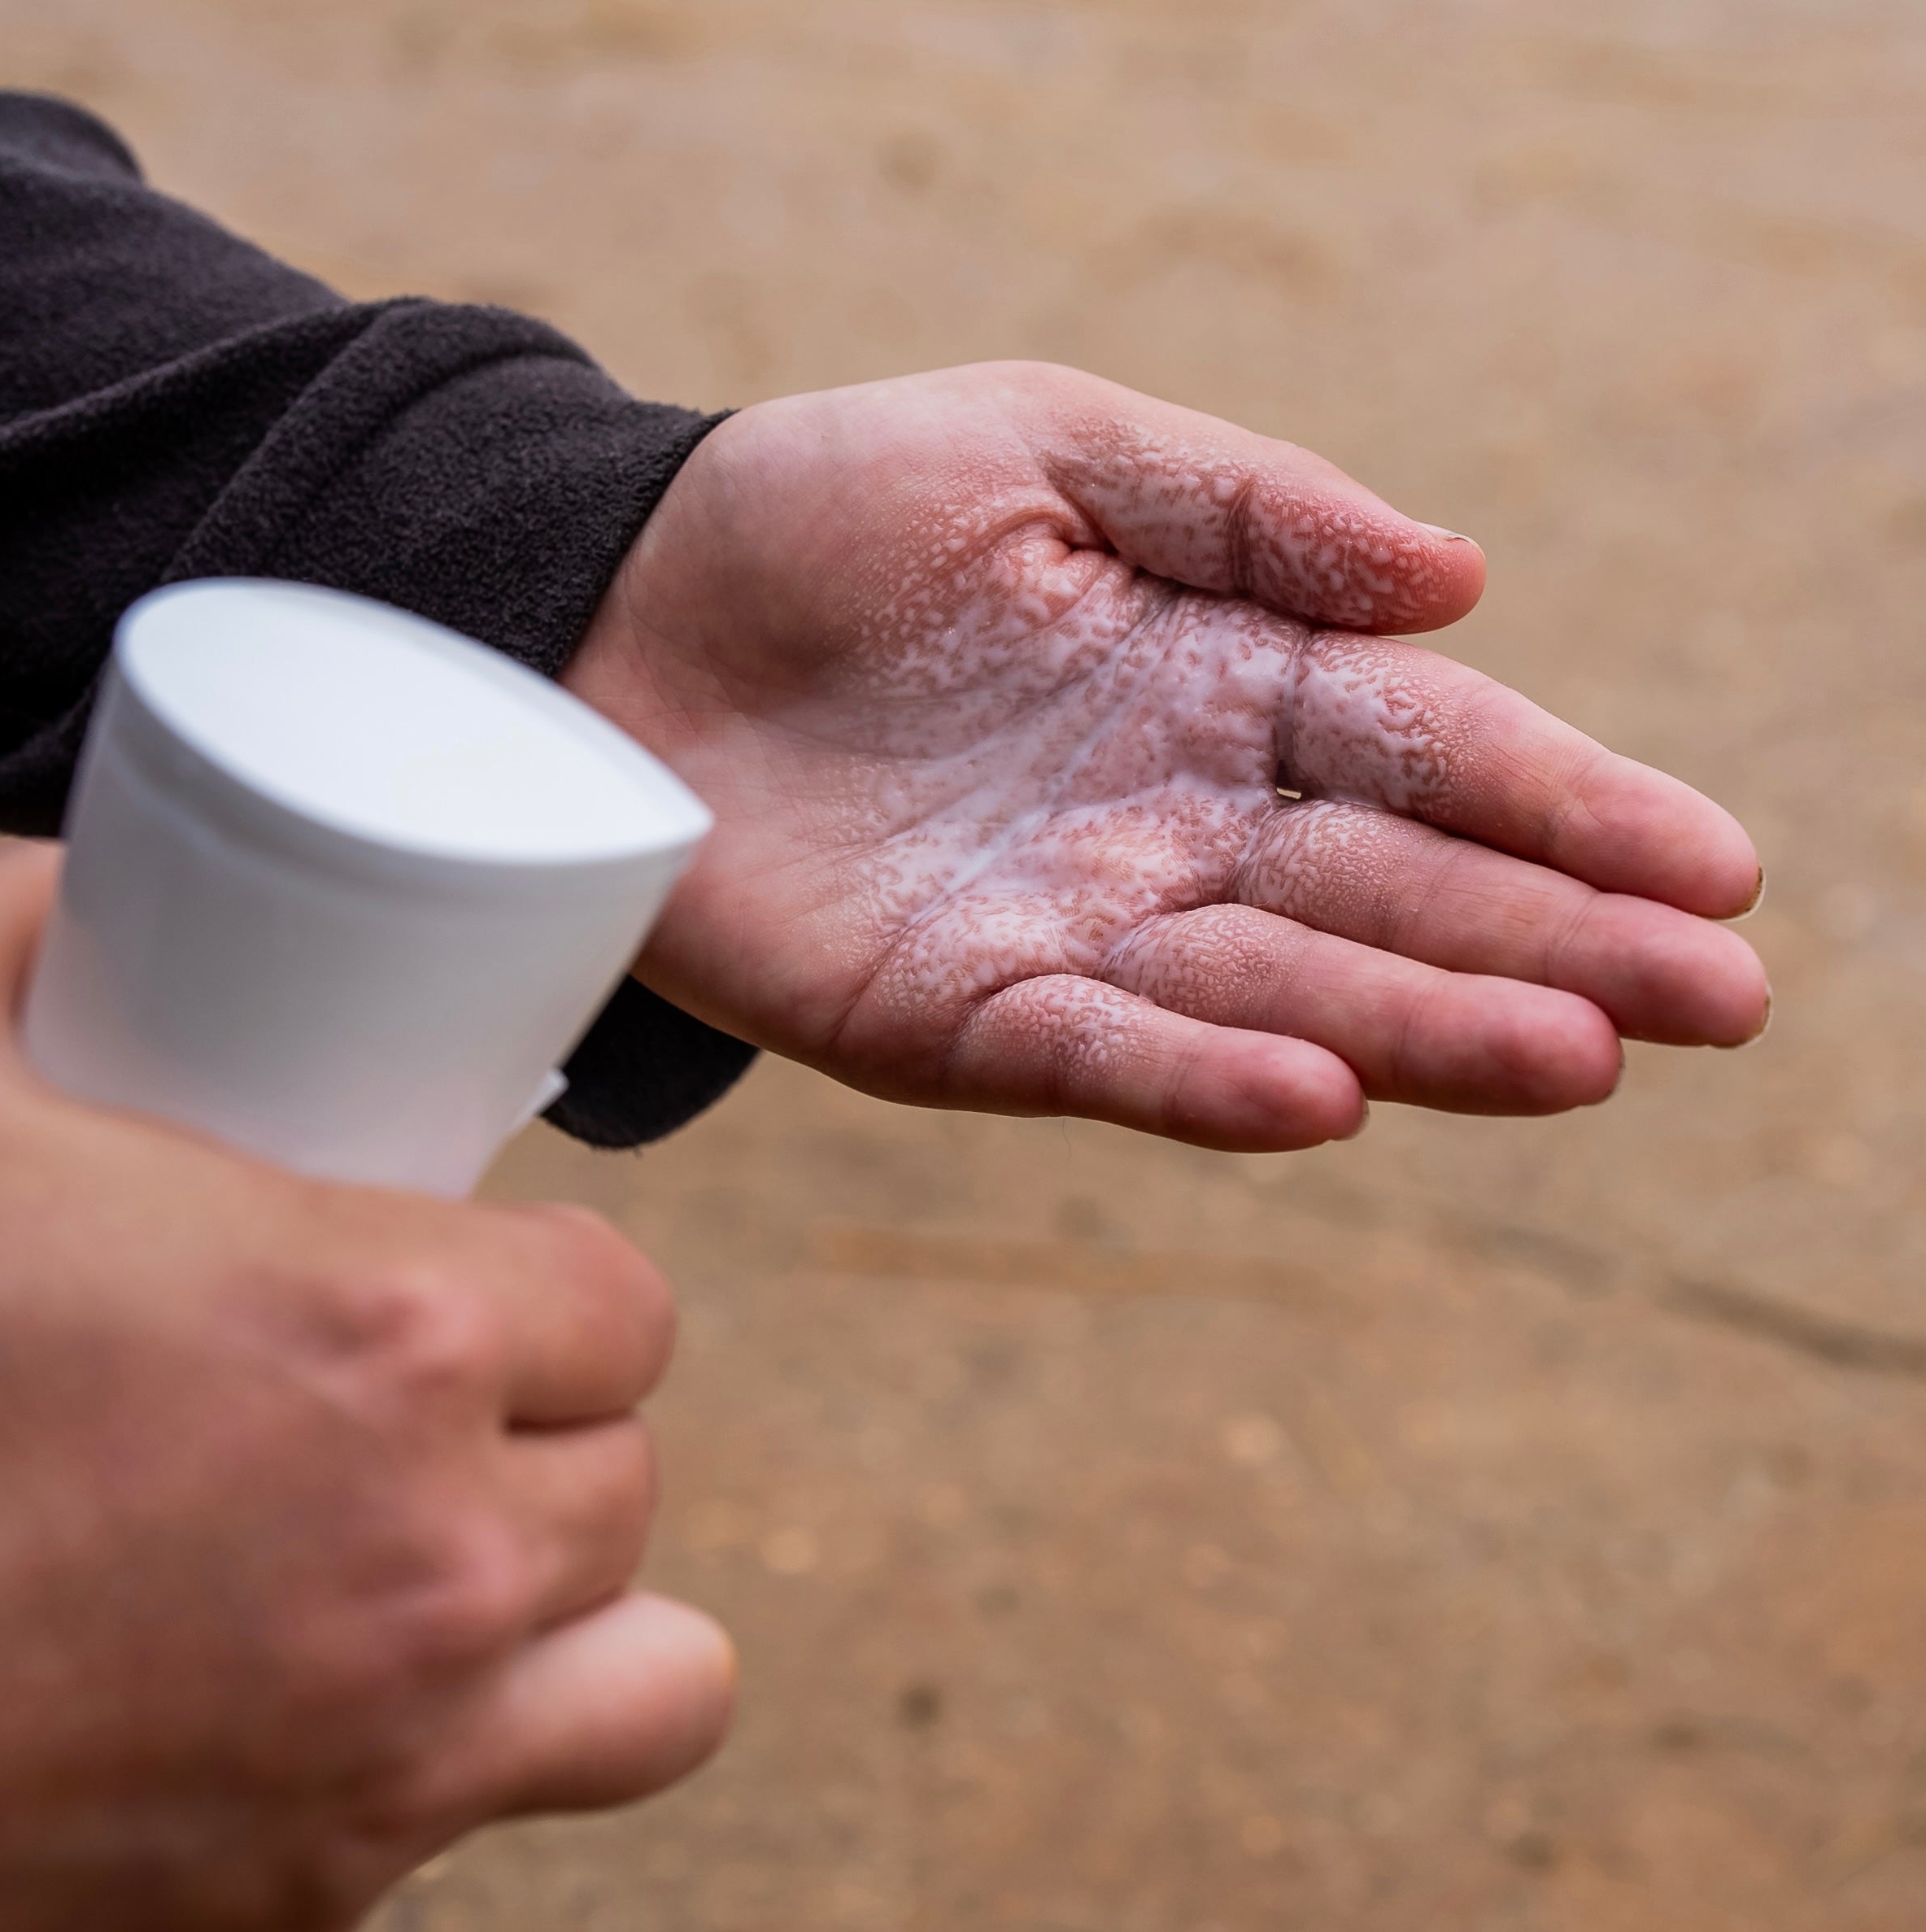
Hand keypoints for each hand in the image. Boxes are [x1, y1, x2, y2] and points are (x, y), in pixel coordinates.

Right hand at [0, 845, 731, 1931]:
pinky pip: (497, 1816)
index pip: (629, 1307)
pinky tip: (339, 1704)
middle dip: (544, 1439)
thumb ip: (20, 939)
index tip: (491, 1293)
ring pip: (653, 1679)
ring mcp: (388, 1762)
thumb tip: (101, 887)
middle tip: (429, 1417)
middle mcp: (434, 1564)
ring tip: (453, 1566)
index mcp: (381, 1342)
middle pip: (629, 1479)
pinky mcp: (303, 1915)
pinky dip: (454, 1763)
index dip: (566, 1292)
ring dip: (575, 1618)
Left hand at [566, 361, 1766, 1147]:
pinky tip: (1319, 1092)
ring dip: (1424, 1026)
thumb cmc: (823, 517)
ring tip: (1579, 1058)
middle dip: (1553, 944)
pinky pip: (1100, 1051)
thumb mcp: (1044, 442)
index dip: (1570, 805)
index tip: (1711, 868)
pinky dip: (1207, 1074)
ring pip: (1279, 987)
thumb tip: (1464, 582)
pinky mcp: (955, 1018)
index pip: (1428, 751)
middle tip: (1713, 1004)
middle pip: (1390, 889)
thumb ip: (1250, 507)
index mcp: (1218, 682)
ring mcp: (1074, 932)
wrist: (614, 618)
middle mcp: (1173, 823)